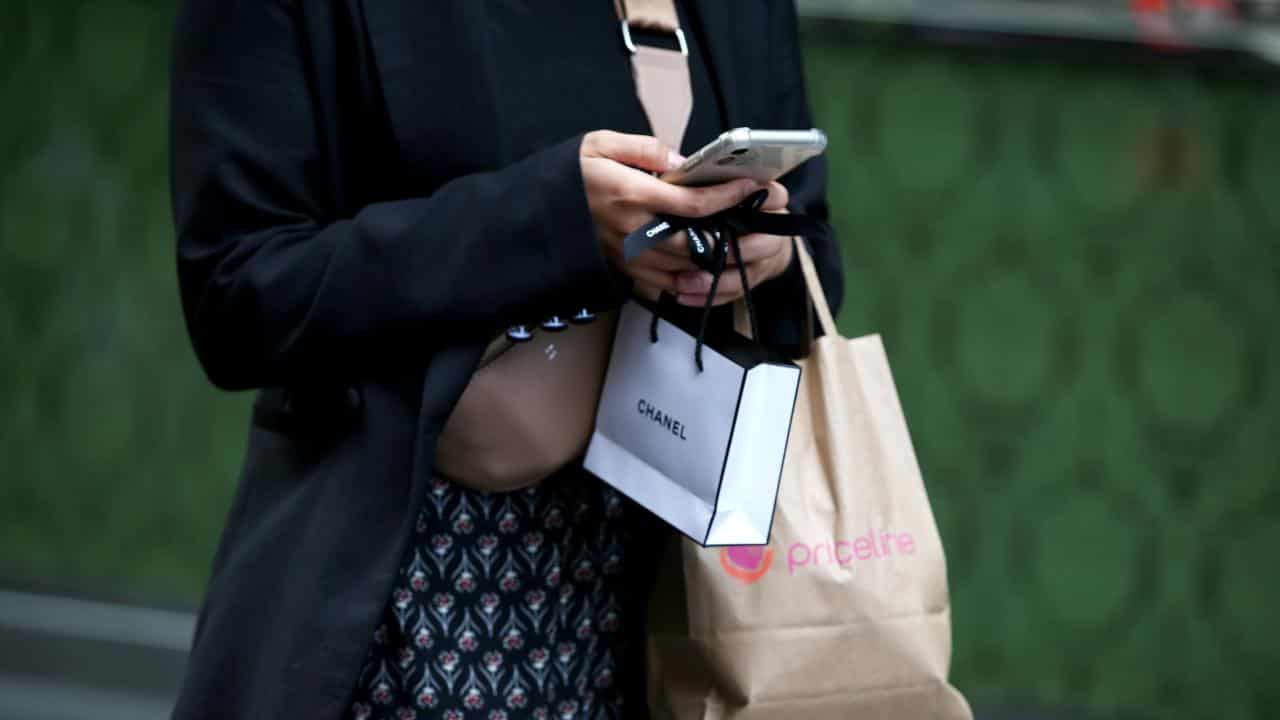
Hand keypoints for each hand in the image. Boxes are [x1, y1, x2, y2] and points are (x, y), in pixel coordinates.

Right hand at [580, 130, 780, 300]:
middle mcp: (631, 230)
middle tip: (751, 225)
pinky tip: (703, 268)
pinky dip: (687, 280)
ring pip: (681, 268)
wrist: (535, 209)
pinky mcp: (621, 268)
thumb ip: (644, 149)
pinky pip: (662, 284)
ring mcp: (626, 254)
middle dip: (727, 238)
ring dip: (710, 259)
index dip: (727, 197)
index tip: (750, 187)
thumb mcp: (600, 143)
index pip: (692, 203)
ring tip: (735, 243)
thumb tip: (681, 162)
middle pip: (693, 244)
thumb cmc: (571, 172)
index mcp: (631, 194)